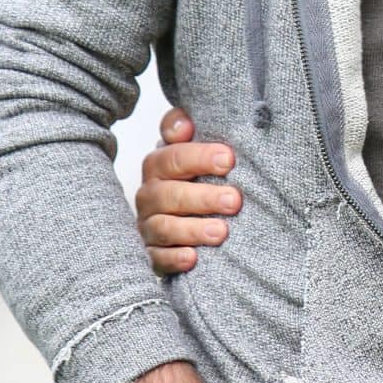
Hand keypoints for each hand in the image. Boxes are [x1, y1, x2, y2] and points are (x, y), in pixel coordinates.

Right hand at [136, 109, 241, 273]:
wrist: (190, 217)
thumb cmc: (197, 179)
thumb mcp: (196, 152)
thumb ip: (186, 131)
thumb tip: (185, 123)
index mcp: (159, 165)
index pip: (172, 157)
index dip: (198, 156)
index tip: (228, 159)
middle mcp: (149, 194)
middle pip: (169, 193)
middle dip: (203, 197)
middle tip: (234, 200)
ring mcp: (148, 225)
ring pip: (163, 227)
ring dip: (193, 229)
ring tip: (222, 232)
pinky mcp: (151, 254)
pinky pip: (156, 258)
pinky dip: (174, 258)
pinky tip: (193, 258)